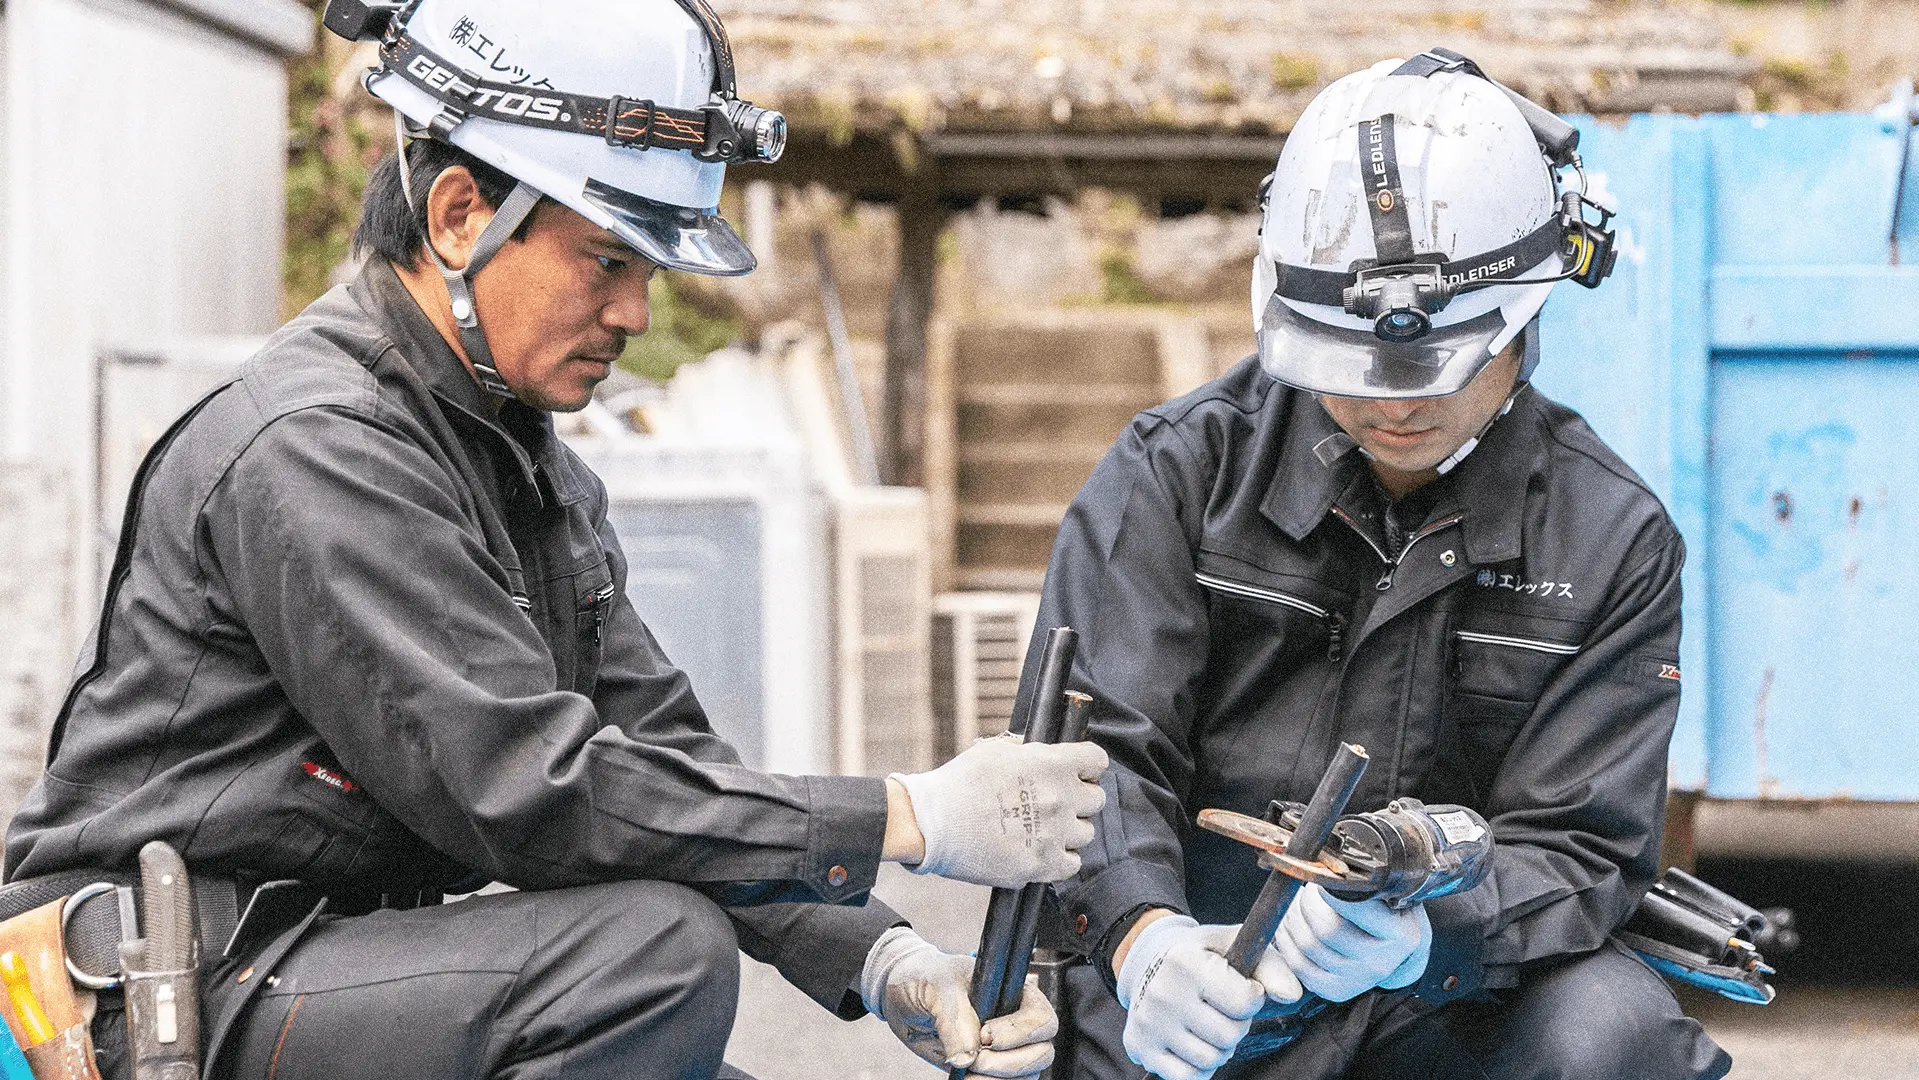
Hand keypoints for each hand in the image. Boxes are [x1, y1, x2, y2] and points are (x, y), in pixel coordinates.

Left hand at [859, 927, 1056, 1077]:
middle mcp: (1015, 1021)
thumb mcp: (936, 987)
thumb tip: (968, 1057)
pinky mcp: (989, 1068)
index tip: (985, 1035)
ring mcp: (1005, 1048)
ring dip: (998, 1079)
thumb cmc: (925, 978)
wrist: (902, 998)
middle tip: (974, 1058)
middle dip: (1008, 1063)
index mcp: (1014, 991)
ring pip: (1028, 1074)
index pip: (1041, 1018)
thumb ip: (954, 1018)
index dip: (1019, 1032)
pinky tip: (966, 1077)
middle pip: (1042, 1052)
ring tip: (967, 1071)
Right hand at [890, 734, 1106, 887]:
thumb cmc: (959, 783)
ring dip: (1069, 830)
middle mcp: (1060, 799)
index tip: (1080, 772)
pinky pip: (1072, 864)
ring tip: (1044, 828)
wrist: (933, 823)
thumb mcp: (995, 751)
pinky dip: (1061, 859)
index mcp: (1051, 765)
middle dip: (1080, 799)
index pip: (1096, 760)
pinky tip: (1043, 851)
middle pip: (1096, 800)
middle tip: (1057, 802)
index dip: (1088, 766)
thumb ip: (1027, 751)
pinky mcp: (1042, 865)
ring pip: (1085, 833)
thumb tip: (1041, 754)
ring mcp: (1054, 834)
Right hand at [1114, 915, 1293, 1079]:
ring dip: (1218, 1047)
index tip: (1240, 987)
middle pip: (1229, 1035)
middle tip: (1221, 1008)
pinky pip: (1188, 1076)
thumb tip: (1291, 995)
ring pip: (1210, 1059)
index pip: (1246, 1001)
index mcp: (1185, 962)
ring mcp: (1149, 1023)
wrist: (1152, 961)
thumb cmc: (1204, 956)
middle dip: (1235, 1025)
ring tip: (1207, 1024)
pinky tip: (1191, 1042)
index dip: (1252, 997)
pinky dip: (1198, 1066)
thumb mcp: (1236, 946)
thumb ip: (1271, 968)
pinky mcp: (1141, 1047)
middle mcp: (1163, 992)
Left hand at [1270, 884, 1430, 1001]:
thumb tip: (1329, 862)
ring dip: (1293, 921)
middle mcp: (1382, 961)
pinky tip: (1290, 928)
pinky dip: (1287, 945)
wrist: (1398, 950)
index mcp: (1400, 934)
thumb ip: (1366, 884)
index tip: (1320, 877)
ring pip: (1310, 948)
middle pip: (1327, 931)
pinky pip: (1301, 968)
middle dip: (1306, 904)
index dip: (1330, 891)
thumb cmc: (1388, 913)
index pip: (1357, 910)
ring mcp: (1359, 979)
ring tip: (1296, 905)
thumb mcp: (1389, 895)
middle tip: (1305, 890)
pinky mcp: (1337, 990)